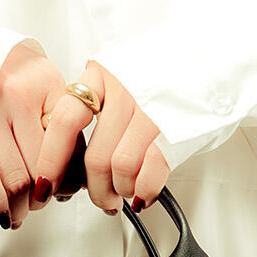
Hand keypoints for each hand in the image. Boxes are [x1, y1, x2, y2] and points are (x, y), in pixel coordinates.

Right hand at [0, 40, 84, 228]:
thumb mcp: (38, 78)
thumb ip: (55, 116)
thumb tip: (74, 169)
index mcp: (44, 82)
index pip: (70, 143)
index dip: (70, 176)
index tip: (66, 187)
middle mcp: (17, 96)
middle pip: (45, 165)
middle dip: (46, 194)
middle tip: (43, 199)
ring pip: (17, 179)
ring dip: (23, 205)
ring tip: (22, 208)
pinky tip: (3, 212)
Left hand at [29, 60, 169, 218]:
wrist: (210, 59)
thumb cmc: (163, 73)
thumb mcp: (118, 74)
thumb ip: (92, 103)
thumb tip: (64, 149)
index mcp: (101, 76)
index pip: (63, 122)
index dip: (51, 160)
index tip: (46, 182)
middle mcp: (124, 91)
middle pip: (94, 157)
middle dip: (93, 189)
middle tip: (98, 197)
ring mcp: (150, 111)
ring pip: (120, 168)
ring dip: (119, 190)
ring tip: (123, 192)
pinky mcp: (175, 130)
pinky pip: (150, 173)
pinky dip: (143, 191)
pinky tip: (141, 193)